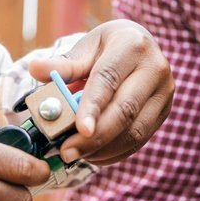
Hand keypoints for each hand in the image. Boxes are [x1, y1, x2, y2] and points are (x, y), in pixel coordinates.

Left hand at [27, 20, 170, 164]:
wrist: (139, 46)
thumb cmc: (107, 48)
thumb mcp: (86, 47)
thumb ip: (63, 64)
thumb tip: (35, 69)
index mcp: (133, 45)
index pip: (109, 79)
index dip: (93, 106)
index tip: (79, 129)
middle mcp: (155, 69)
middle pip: (125, 110)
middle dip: (94, 137)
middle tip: (67, 152)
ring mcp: (164, 94)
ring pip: (134, 132)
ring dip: (102, 149)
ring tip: (75, 155)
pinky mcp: (163, 114)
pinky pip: (139, 141)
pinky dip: (113, 153)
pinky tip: (92, 155)